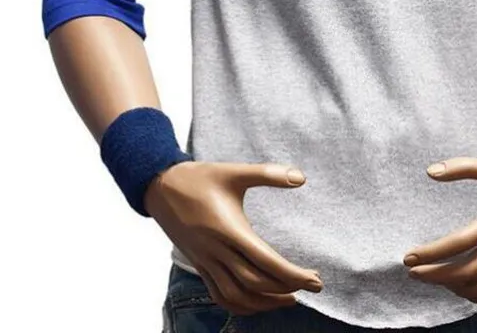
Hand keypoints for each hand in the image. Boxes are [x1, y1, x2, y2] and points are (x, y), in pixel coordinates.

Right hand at [144, 160, 323, 314]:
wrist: (161, 187)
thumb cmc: (199, 178)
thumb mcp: (234, 171)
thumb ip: (267, 174)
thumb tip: (301, 178)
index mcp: (229, 229)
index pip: (266, 261)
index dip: (293, 275)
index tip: (315, 280)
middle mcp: (217, 251)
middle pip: (255, 283)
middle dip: (286, 288)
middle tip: (311, 285)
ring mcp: (206, 261)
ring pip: (236, 296)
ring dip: (264, 302)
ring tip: (290, 297)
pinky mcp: (199, 265)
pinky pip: (219, 295)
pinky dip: (241, 304)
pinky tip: (257, 301)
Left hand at [402, 145, 476, 303]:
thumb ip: (464, 167)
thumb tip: (429, 171)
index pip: (461, 242)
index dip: (432, 253)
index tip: (410, 256)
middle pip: (468, 271)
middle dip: (436, 275)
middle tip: (413, 271)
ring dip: (456, 288)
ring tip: (437, 277)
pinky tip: (464, 286)